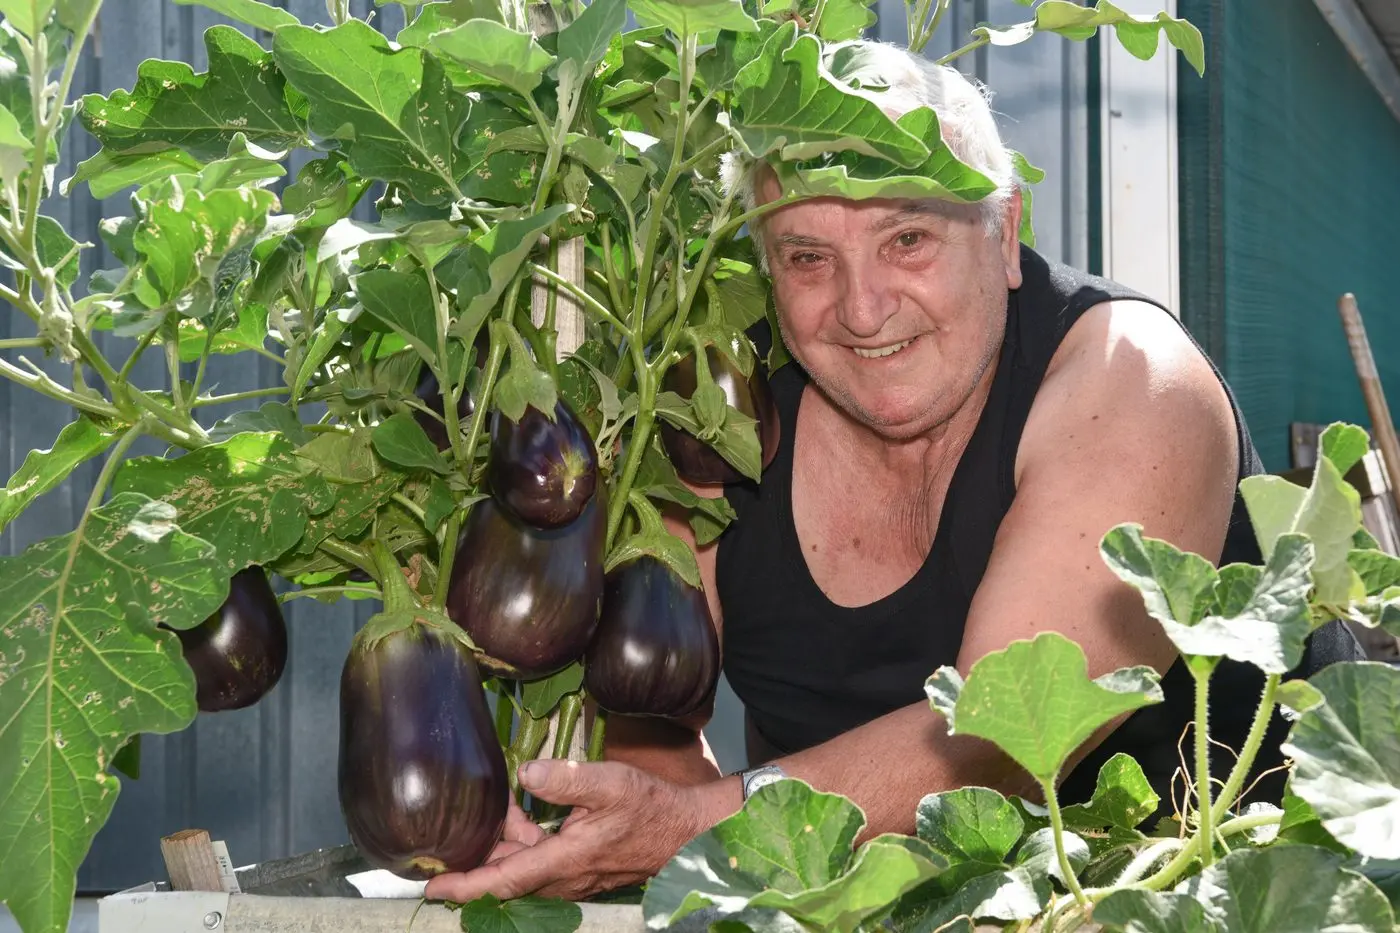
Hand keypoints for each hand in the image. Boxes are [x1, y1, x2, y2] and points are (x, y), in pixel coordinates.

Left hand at [423, 758, 732, 902]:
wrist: (687, 832)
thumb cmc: (652, 808)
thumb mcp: (612, 783)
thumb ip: (568, 779)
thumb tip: (525, 772)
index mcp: (564, 860)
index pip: (503, 880)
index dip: (465, 886)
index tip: (432, 888)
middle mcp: (563, 876)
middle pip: (506, 874)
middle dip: (477, 858)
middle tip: (450, 837)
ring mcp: (572, 876)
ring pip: (523, 866)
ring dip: (502, 845)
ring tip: (490, 810)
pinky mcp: (580, 867)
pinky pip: (540, 860)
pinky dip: (523, 841)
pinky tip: (523, 810)